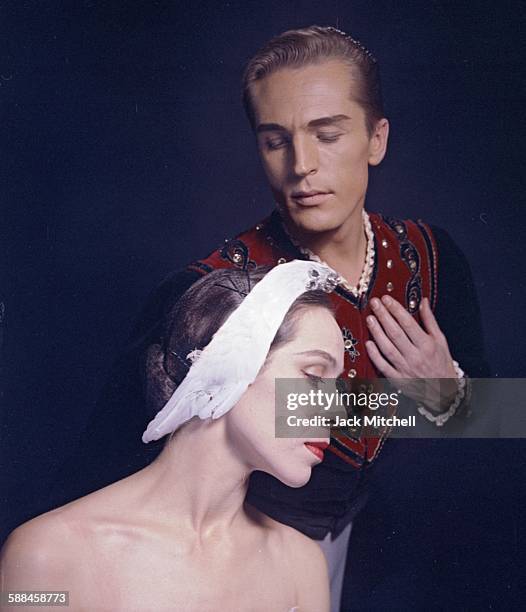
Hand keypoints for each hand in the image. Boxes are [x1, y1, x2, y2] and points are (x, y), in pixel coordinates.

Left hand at [365, 296, 457, 411]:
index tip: (386, 299)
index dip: (396, 310)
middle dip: (383, 316)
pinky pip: (383, 366)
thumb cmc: (442, 363)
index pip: (408, 323)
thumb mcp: (440, 340)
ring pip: (387, 348)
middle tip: (374, 303)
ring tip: (370, 318)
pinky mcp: (397, 379)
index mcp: (427, 345)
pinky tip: (368, 343)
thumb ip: (430, 320)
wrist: (444, 391)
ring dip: (377, 332)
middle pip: (395, 333)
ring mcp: (405, 368)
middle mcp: (415, 356)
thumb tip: (423, 301)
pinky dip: (375, 355)